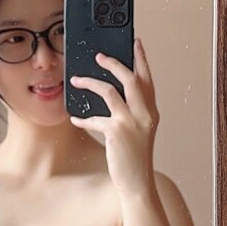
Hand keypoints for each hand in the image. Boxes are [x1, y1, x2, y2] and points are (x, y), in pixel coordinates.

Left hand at [68, 36, 159, 197]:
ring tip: (76, 79)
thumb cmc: (135, 158)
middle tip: (99, 55)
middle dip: (114, 63)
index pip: (147, 79)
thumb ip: (131, 112)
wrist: (138, 183)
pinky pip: (95, 118)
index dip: (141, 58)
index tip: (135, 42)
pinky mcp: (116, 133)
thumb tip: (111, 94)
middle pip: (130, 78)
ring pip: (109, 91)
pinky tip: (75, 118)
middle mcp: (145, 114)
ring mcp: (131, 123)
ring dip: (90, 82)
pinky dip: (83, 117)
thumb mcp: (139, 131)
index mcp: (151, 112)